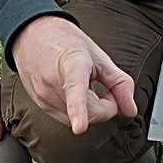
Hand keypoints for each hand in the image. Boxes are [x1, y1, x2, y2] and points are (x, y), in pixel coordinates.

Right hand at [11, 14, 136, 135]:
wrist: (33, 35)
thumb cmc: (66, 43)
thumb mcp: (99, 57)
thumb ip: (120, 84)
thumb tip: (130, 110)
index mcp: (72, 65)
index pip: (76, 90)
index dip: (78, 111)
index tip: (80, 127)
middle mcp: (53, 83)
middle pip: (89, 113)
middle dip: (104, 107)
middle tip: (104, 90)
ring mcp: (44, 95)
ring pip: (77, 120)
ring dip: (89, 110)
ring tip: (85, 87)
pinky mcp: (40, 104)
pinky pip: (66, 118)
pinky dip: (76, 112)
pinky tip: (73, 93)